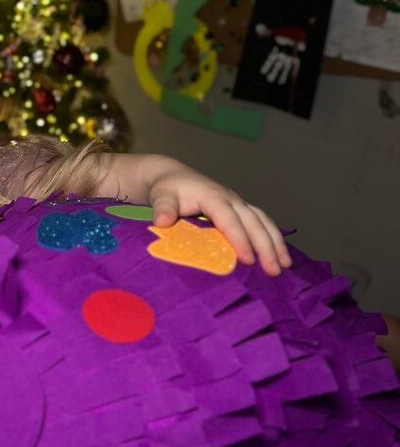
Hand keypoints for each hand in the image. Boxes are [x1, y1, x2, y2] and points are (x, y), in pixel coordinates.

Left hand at [146, 159, 290, 276]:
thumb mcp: (160, 195)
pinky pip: (261, 221)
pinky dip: (272, 237)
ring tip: (285, 265)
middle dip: (265, 246)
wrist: (172, 176)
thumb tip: (162, 221)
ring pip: (262, 221)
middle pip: (253, 221)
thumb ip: (163, 207)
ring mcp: (237, 203)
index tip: (248, 259)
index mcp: (212, 196)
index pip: (229, 219)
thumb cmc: (167, 189)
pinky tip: (280, 254)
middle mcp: (230, 198)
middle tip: (274, 270)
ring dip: (275, 242)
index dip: (239, 239)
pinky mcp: (240, 209)